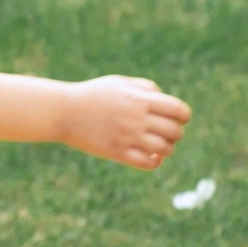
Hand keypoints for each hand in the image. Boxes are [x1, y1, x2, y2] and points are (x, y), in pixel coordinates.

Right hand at [61, 76, 191, 169]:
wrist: (64, 112)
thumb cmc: (92, 95)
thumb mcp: (119, 83)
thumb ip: (145, 88)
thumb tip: (164, 99)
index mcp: (140, 100)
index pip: (178, 110)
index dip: (184, 116)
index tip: (178, 119)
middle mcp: (137, 118)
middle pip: (174, 131)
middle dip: (176, 134)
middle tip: (168, 134)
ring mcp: (127, 137)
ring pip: (164, 149)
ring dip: (167, 149)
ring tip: (160, 147)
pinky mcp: (117, 152)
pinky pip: (147, 163)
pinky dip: (155, 162)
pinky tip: (151, 158)